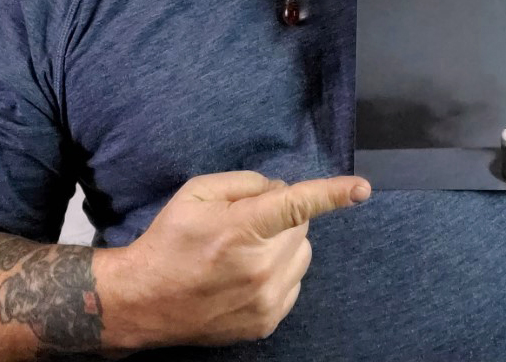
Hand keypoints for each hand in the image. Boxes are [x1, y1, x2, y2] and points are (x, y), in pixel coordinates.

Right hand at [99, 170, 370, 348]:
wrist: (143, 301)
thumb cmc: (169, 240)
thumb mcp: (198, 192)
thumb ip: (245, 182)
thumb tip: (280, 189)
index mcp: (242, 229)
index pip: (297, 205)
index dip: (333, 194)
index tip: (362, 189)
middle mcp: (260, 267)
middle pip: (301, 227)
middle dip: (283, 217)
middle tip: (247, 222)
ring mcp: (265, 299)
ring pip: (302, 255)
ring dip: (285, 244)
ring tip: (247, 249)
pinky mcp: (266, 321)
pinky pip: (295, 282)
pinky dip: (281, 271)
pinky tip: (249, 272)